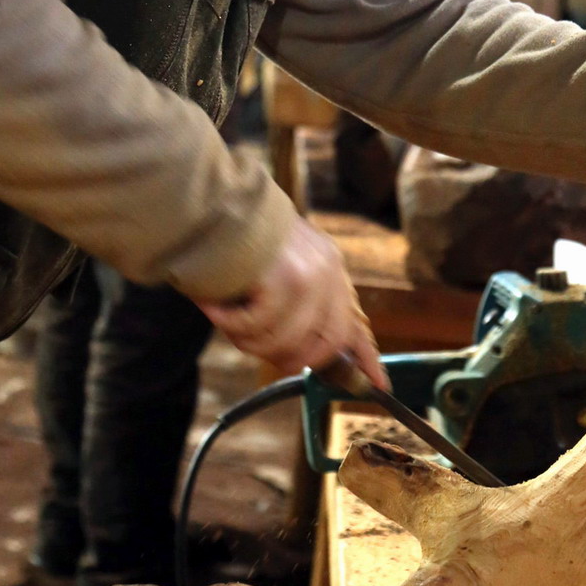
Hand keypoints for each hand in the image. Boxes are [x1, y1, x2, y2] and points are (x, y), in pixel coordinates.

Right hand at [200, 216, 387, 387]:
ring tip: (225, 319)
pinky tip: (216, 306)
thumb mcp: (273, 271)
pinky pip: (260, 328)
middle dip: (287, 358)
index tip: (378, 383)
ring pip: (287, 342)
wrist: (208, 202)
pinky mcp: (289, 280)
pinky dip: (232, 324)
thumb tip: (293, 357)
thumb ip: (292, 307)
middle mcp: (328, 270)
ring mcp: (312, 275)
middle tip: (251, 343)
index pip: (354, 321)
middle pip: (325, 344)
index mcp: (328, 266)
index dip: (366, 356)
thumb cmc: (229, 240)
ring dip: (249, 341)